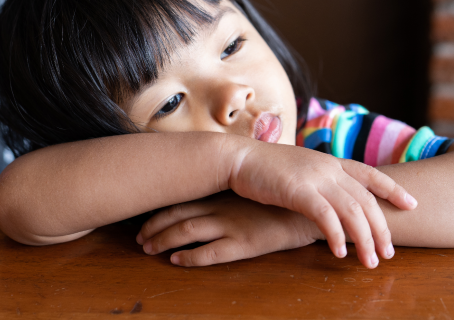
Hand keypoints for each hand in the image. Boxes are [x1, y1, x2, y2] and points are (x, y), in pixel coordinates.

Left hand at [137, 191, 318, 265]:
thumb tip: (215, 201)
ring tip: (149, 250)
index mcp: (224, 192)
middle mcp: (223, 205)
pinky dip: (190, 256)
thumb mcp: (253, 194)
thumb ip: (233, 197)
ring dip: (164, 240)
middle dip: (154, 227)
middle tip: (139, 239)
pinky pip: (211, 251)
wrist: (314, 207)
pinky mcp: (245, 242)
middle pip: (178, 214)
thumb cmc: (284, 201)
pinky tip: (177, 261)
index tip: (145, 220)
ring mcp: (233, 223)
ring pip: (187, 231)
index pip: (182, 198)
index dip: (161, 211)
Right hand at [224, 141, 414, 267]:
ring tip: (370, 262)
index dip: (393, 189)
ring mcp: (314, 177)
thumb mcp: (300, 169)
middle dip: (381, 228)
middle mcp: (328, 167)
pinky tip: (341, 253)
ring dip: (364, 239)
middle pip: (366, 199)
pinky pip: (326, 217)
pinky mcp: (298, 190)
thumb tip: (334, 197)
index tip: (412, 204)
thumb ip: (320, 180)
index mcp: (330, 161)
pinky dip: (337, 236)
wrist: (238, 158)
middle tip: (388, 253)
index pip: (371, 174)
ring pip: (352, 210)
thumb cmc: (265, 168)